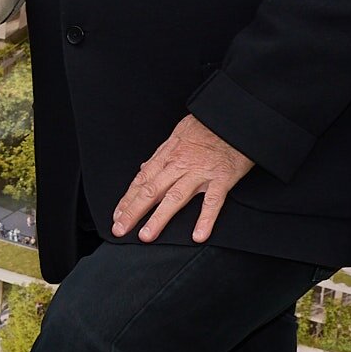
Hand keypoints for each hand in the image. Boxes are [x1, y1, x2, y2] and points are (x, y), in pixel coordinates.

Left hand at [113, 115, 254, 243]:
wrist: (233, 116)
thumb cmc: (207, 126)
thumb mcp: (178, 135)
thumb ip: (160, 155)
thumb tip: (144, 168)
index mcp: (168, 155)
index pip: (142, 181)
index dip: (128, 199)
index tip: (117, 216)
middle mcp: (180, 164)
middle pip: (151, 191)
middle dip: (133, 211)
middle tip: (120, 229)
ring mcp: (200, 172)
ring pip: (175, 197)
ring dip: (159, 218)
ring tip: (146, 235)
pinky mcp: (222, 178)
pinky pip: (213, 201)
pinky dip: (205, 219)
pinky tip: (198, 235)